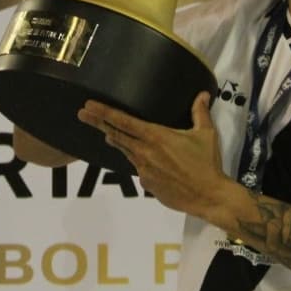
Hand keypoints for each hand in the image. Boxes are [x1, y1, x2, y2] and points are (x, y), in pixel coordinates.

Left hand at [76, 92, 234, 218]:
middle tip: (83, 115)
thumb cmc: (206, 163)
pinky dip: (140, 162)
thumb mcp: (205, 134)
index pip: (124, 122)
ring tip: (108, 134)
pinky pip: (140, 169)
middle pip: (116, 135)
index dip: (104, 112)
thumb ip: (200, 112)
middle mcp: (144, 152)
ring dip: (118, 142)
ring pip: (127, 152)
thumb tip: (202, 94)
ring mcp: (143, 170)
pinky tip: (150, 163)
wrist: (207, 196)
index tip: (88, 106)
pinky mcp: (146, 185)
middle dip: (98, 123)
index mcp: (156, 136)